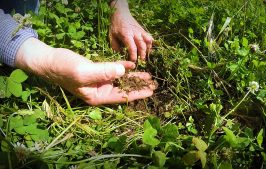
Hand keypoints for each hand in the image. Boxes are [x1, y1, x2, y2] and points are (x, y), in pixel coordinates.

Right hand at [16, 38, 155, 104]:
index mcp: (97, 97)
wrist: (49, 60)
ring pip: (120, 80)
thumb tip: (123, 70)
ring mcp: (99, 82)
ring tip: (149, 76)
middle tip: (155, 83)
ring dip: (134, 78)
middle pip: (123, 90)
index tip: (151, 90)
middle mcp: (99, 91)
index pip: (121, 97)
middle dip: (139, 86)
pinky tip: (132, 65)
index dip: (137, 94)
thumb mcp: (83, 71)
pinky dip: (122, 68)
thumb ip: (104, 72)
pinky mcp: (97, 72)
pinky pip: (113, 70)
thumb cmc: (63, 69)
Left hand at [109, 0, 152, 60]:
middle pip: (142, 45)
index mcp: (126, 34)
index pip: (132, 47)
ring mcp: (140, 31)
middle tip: (141, 61)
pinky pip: (149, 38)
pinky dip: (150, 44)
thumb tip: (120, 54)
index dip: (133, 55)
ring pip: (147, 41)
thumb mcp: (111, 35)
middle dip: (142, 54)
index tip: (133, 61)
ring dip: (147, 50)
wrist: (121, 13)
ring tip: (145, 56)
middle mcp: (135, 33)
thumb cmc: (115, 25)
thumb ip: (115, 45)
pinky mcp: (143, 30)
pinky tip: (148, 49)